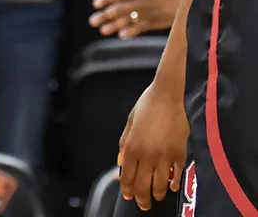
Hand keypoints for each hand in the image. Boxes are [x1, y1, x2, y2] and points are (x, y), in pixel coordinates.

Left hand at [91, 0, 188, 37]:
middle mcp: (145, 1)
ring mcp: (152, 12)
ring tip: (102, 30)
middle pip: (121, 9)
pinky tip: (122, 36)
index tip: (95, 3)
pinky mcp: (161, 21)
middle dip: (106, 15)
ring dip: (115, 25)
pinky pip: (144, 27)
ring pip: (130, 20)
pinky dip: (133, 31)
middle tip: (92, 21)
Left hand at [119, 75, 186, 209]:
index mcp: (132, 146)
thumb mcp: (129, 122)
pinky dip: (173, 183)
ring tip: (156, 197)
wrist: (168, 96)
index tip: (128, 196)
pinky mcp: (180, 153)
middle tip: (142, 205)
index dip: (127, 189)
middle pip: (142, 185)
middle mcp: (147, 154)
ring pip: (160, 184)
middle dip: (141, 198)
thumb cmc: (146, 105)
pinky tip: (171, 187)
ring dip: (157, 194)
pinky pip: (176, 174)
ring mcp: (164, 156)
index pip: (127, 176)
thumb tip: (121, 162)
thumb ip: (125, 143)